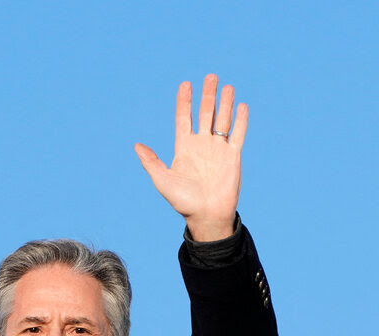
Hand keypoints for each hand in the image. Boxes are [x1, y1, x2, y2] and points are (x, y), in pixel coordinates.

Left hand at [135, 74, 246, 241]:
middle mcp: (202, 145)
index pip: (184, 119)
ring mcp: (218, 149)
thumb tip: (137, 145)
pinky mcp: (233, 156)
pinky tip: (241, 105)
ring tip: (226, 86)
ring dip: (224, 103)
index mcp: (184, 148)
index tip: (185, 84)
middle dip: (207, 95)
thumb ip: (151, 162)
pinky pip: (237, 134)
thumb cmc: (184, 202)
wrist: (206, 215)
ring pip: (222, 120)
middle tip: (210, 76)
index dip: (184, 101)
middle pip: (205, 114)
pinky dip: (240, 120)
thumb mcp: (163, 181)